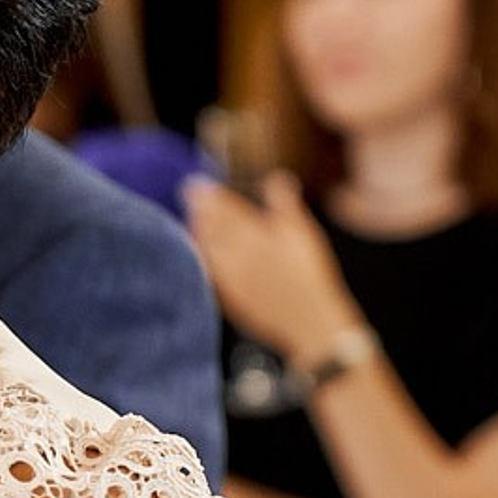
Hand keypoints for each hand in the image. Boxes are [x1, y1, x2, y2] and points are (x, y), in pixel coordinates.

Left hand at [183, 174, 363, 368]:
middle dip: (200, 209)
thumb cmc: (310, 274)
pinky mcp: (231, 297)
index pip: (227, 210)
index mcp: (256, 235)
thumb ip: (286, 204)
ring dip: (199, 231)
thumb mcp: (303, 233)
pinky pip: (210, 272)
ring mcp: (231, 277)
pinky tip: (201, 253)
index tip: (198, 185)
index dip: (211, 196)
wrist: (308, 320)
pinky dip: (203, 258)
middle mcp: (238, 254)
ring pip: (208, 248)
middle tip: (188, 194)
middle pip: (213, 227)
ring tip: (193, 219)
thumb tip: (277, 178)